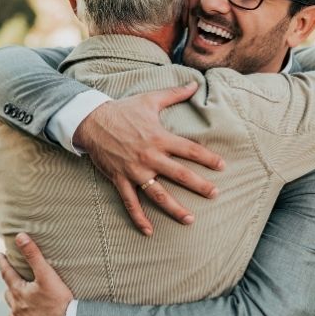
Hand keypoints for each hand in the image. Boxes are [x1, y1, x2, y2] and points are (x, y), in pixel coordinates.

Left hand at [0, 233, 72, 315]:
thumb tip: (20, 236)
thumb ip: (33, 255)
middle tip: (14, 279)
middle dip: (10, 285)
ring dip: (15, 305)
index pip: (6, 273)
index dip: (3, 262)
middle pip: (9, 294)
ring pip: (13, 312)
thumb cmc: (59, 301)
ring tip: (22, 301)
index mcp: (19, 293)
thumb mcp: (47, 275)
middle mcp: (16, 310)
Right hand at [73, 81, 224, 235]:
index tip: (222, 166)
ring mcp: (135, 170)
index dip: (207, 158)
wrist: (92, 121)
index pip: (189, 150)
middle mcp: (150, 156)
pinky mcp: (120, 179)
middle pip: (180, 174)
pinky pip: (130, 202)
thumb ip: (175, 94)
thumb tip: (194, 84)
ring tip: (190, 219)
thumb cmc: (123, 110)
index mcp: (160, 138)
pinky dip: (139, 218)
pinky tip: (149, 231)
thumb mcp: (150, 99)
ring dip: (174, 208)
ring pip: (158, 194)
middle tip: (215, 194)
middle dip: (199, 185)